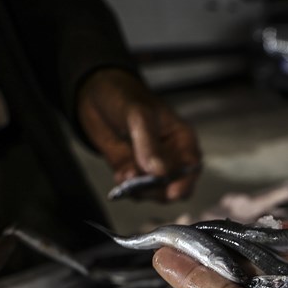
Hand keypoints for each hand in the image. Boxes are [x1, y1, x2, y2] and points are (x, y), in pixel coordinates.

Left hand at [77, 69, 201, 200]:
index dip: (185, 182)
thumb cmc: (125, 96)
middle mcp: (170, 157)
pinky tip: (120, 175)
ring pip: (154, 193)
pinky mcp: (132, 173)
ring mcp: (151, 167)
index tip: (171, 192)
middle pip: (175, 186)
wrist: (95, 94)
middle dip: (159, 190)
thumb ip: (148, 144)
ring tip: (126, 175)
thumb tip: (158, 172)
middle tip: (141, 184)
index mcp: (181, 139)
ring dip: (140, 190)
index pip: (192, 167)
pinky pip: (134, 190)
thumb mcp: (139, 115)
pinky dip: (126, 188)